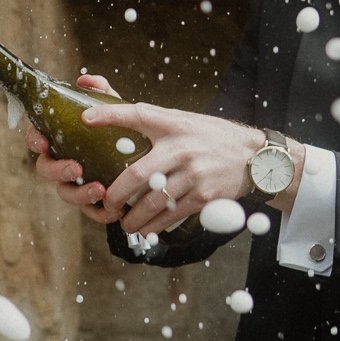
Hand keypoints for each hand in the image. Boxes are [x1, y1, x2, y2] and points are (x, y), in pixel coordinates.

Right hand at [26, 73, 124, 219]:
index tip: (43, 140)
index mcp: (59, 139)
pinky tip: (114, 210)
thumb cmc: (118, 130)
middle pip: (46, 170)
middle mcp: (62, 162)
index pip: (36, 138)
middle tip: (76, 168)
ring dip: (80, 194)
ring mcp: (76, 184)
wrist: (145, 155)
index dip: (34, 140)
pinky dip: (100, 212)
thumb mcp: (112, 109)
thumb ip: (100, 93)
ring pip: (67, 193)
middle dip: (57, 171)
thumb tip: (86, 80)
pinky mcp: (93, 203)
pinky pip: (91, 212)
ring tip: (100, 190)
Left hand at [74, 101, 297, 235]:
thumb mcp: (182, 120)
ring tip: (123, 222)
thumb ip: (148, 118)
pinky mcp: (204, 196)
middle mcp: (182, 148)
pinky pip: (171, 215)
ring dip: (133, 217)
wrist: (254, 157)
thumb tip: (106, 110)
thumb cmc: (209, 137)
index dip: (110, 114)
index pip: (138, 114)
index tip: (85, 119)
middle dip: (116, 193)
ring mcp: (194, 174)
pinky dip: (155, 225)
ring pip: (153, 200)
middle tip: (106, 202)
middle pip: (138, 173)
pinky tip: (145, 229)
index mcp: (174, 124)